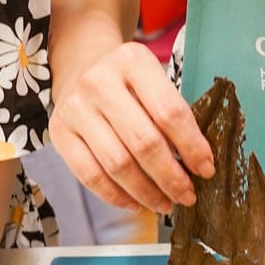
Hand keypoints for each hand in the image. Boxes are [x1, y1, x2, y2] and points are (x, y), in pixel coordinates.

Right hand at [48, 41, 212, 215]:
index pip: (169, 112)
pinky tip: (135, 202)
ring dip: (146, 192)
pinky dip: (116, 196)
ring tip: (165, 203)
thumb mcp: (153, 78)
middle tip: (187, 195)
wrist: (81, 66)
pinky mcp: (59, 132)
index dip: (192, 146)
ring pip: (117, 164)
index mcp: (133, 62)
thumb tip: (198, 163)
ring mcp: (76, 107)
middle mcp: (100, 82)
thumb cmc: (128, 80)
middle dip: (171, 177)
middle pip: (143, 142)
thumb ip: (172, 112)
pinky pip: (90, 175)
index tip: (206, 169)